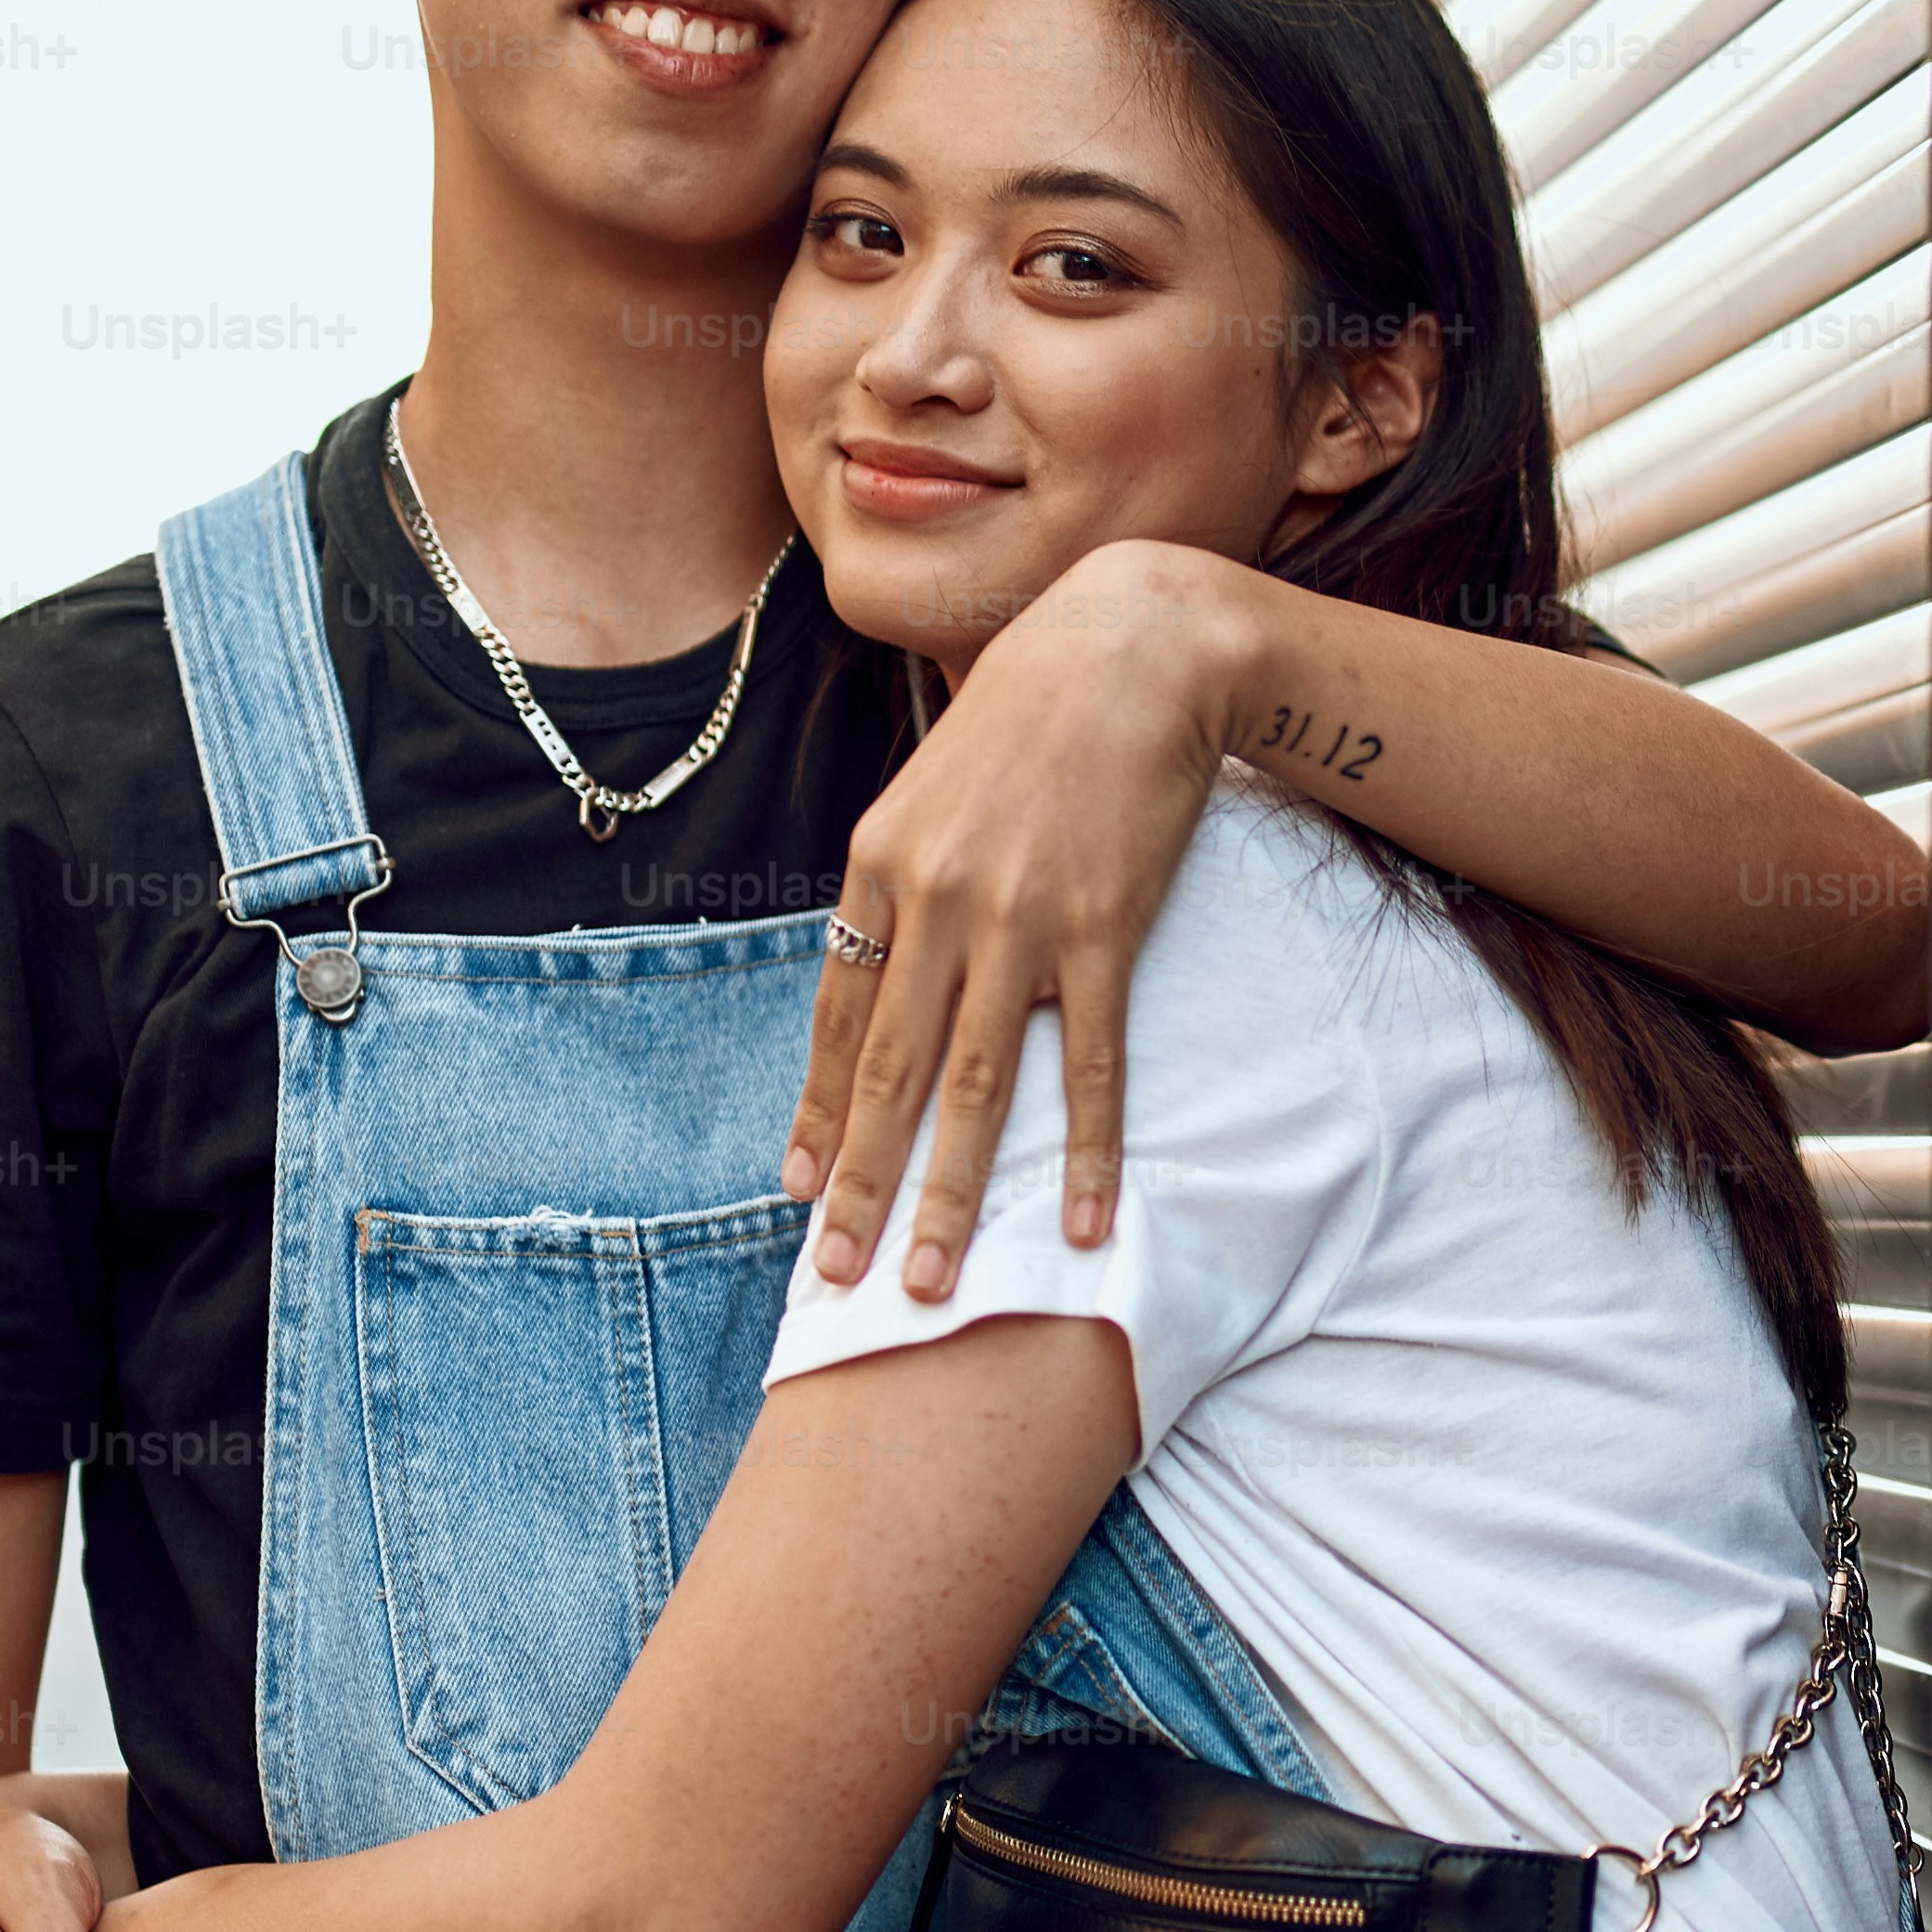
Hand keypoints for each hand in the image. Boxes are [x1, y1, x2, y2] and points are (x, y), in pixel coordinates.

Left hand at [787, 540, 1251, 1301]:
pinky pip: (1090, 1063)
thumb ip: (903, 880)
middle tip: (839, 1280)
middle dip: (858, 1186)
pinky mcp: (1104, 928)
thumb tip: (880, 966)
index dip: (816, 1112)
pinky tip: (1076, 1219)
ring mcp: (1018, 919)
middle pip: (885, 1071)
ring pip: (973, 1084)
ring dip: (950, 1193)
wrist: (1131, 649)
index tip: (800, 1191)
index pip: (835, 1015)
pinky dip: (1082, 1150)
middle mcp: (934, 900)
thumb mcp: (932, 788)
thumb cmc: (1032, 717)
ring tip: (932, 1282)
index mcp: (879, 865)